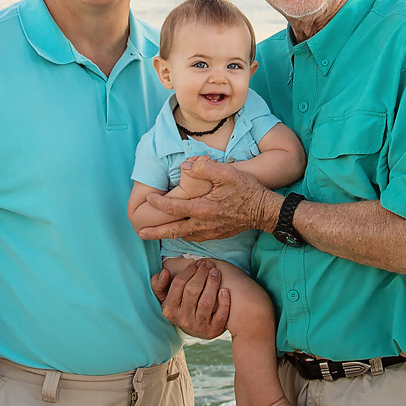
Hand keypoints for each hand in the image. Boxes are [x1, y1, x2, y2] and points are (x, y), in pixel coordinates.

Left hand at [135, 156, 276, 243]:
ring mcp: (210, 232)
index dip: (158, 204)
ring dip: (168, 235)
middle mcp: (203, 224)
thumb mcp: (227, 173)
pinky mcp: (217, 235)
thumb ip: (204, 169)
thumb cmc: (247, 190)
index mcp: (203, 209)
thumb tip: (185, 167)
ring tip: (156, 234)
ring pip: (183, 236)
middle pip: (173, 230)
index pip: (173, 208)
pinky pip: (195, 238)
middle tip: (140, 232)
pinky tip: (181, 233)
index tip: (147, 198)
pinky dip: (183, 236)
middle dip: (155, 232)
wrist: (264, 211)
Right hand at [152, 260, 230, 338]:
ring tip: (216, 272)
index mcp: (169, 309)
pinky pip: (220, 316)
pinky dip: (224, 303)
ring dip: (213, 284)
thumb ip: (159, 284)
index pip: (179, 284)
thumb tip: (164, 272)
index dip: (189, 270)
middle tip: (209, 265)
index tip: (198, 263)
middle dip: (202, 274)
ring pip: (206, 302)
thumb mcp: (166, 297)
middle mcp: (182, 319)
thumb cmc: (181, 306)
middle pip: (192, 291)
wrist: (198, 329)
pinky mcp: (213, 331)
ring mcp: (198, 327)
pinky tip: (225, 290)